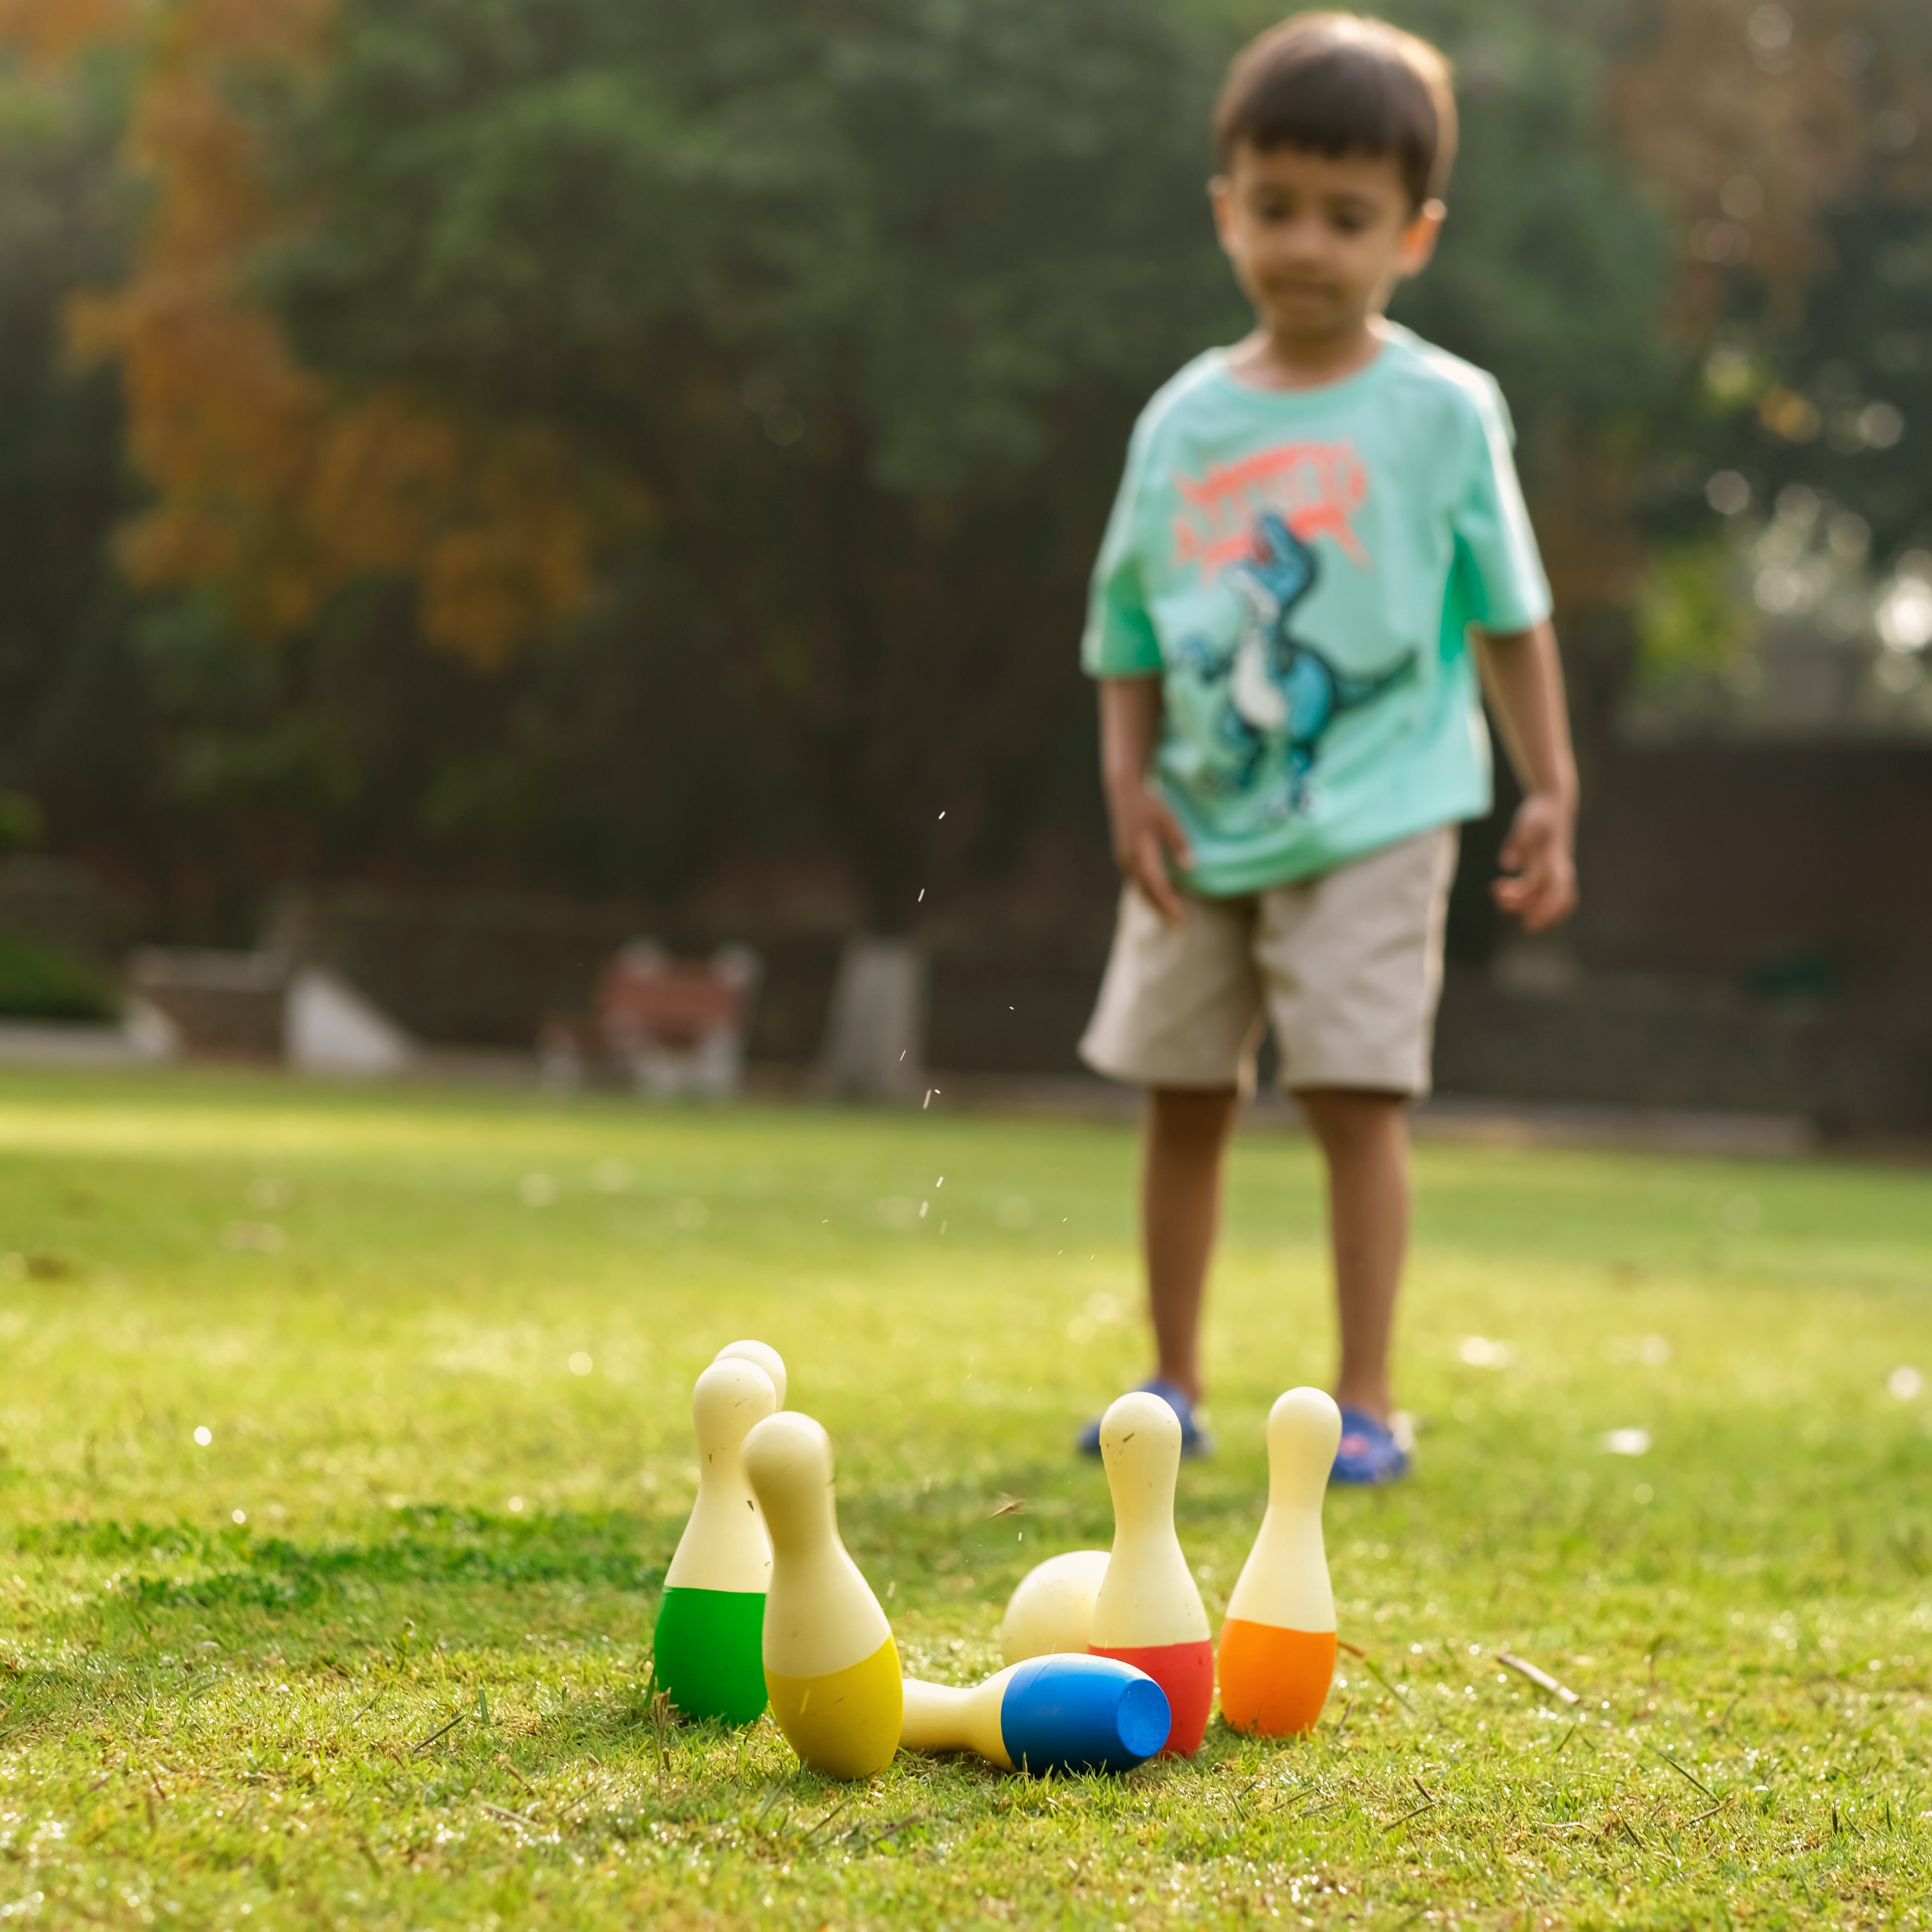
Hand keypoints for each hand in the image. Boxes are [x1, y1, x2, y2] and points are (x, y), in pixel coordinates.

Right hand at [1108, 778, 1191, 924]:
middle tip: (1178, 926)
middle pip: (1147, 893)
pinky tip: (1159, 895)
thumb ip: (1179, 842)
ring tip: (1170, 915)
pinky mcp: (1125, 857)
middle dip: (1162, 910)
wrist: (1124, 791)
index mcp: (1140, 854)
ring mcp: (1125, 860)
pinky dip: (1149, 891)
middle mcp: (1129, 862)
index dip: (1169, 904)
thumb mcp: (1167, 819)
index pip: (1157, 886)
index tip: (1181, 919)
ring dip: (1155, 903)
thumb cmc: (1148, 803)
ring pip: (1141, 889)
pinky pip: (1138, 881)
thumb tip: (1192, 867)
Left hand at [1491, 790, 1576, 931]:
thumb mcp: (1528, 823)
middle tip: (1513, 915)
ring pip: (1537, 894)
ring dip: (1520, 901)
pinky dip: (1517, 893)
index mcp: (1556, 860)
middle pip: (1549, 898)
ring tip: (1497, 893)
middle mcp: (1555, 868)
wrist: (1551, 801)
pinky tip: (1500, 887)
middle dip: (1535, 911)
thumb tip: (1507, 863)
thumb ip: (1517, 841)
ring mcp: (1548, 868)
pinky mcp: (1539, 866)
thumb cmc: (1541, 812)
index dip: (1547, 908)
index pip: (1557, 890)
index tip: (1532, 922)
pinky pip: (1531, 888)